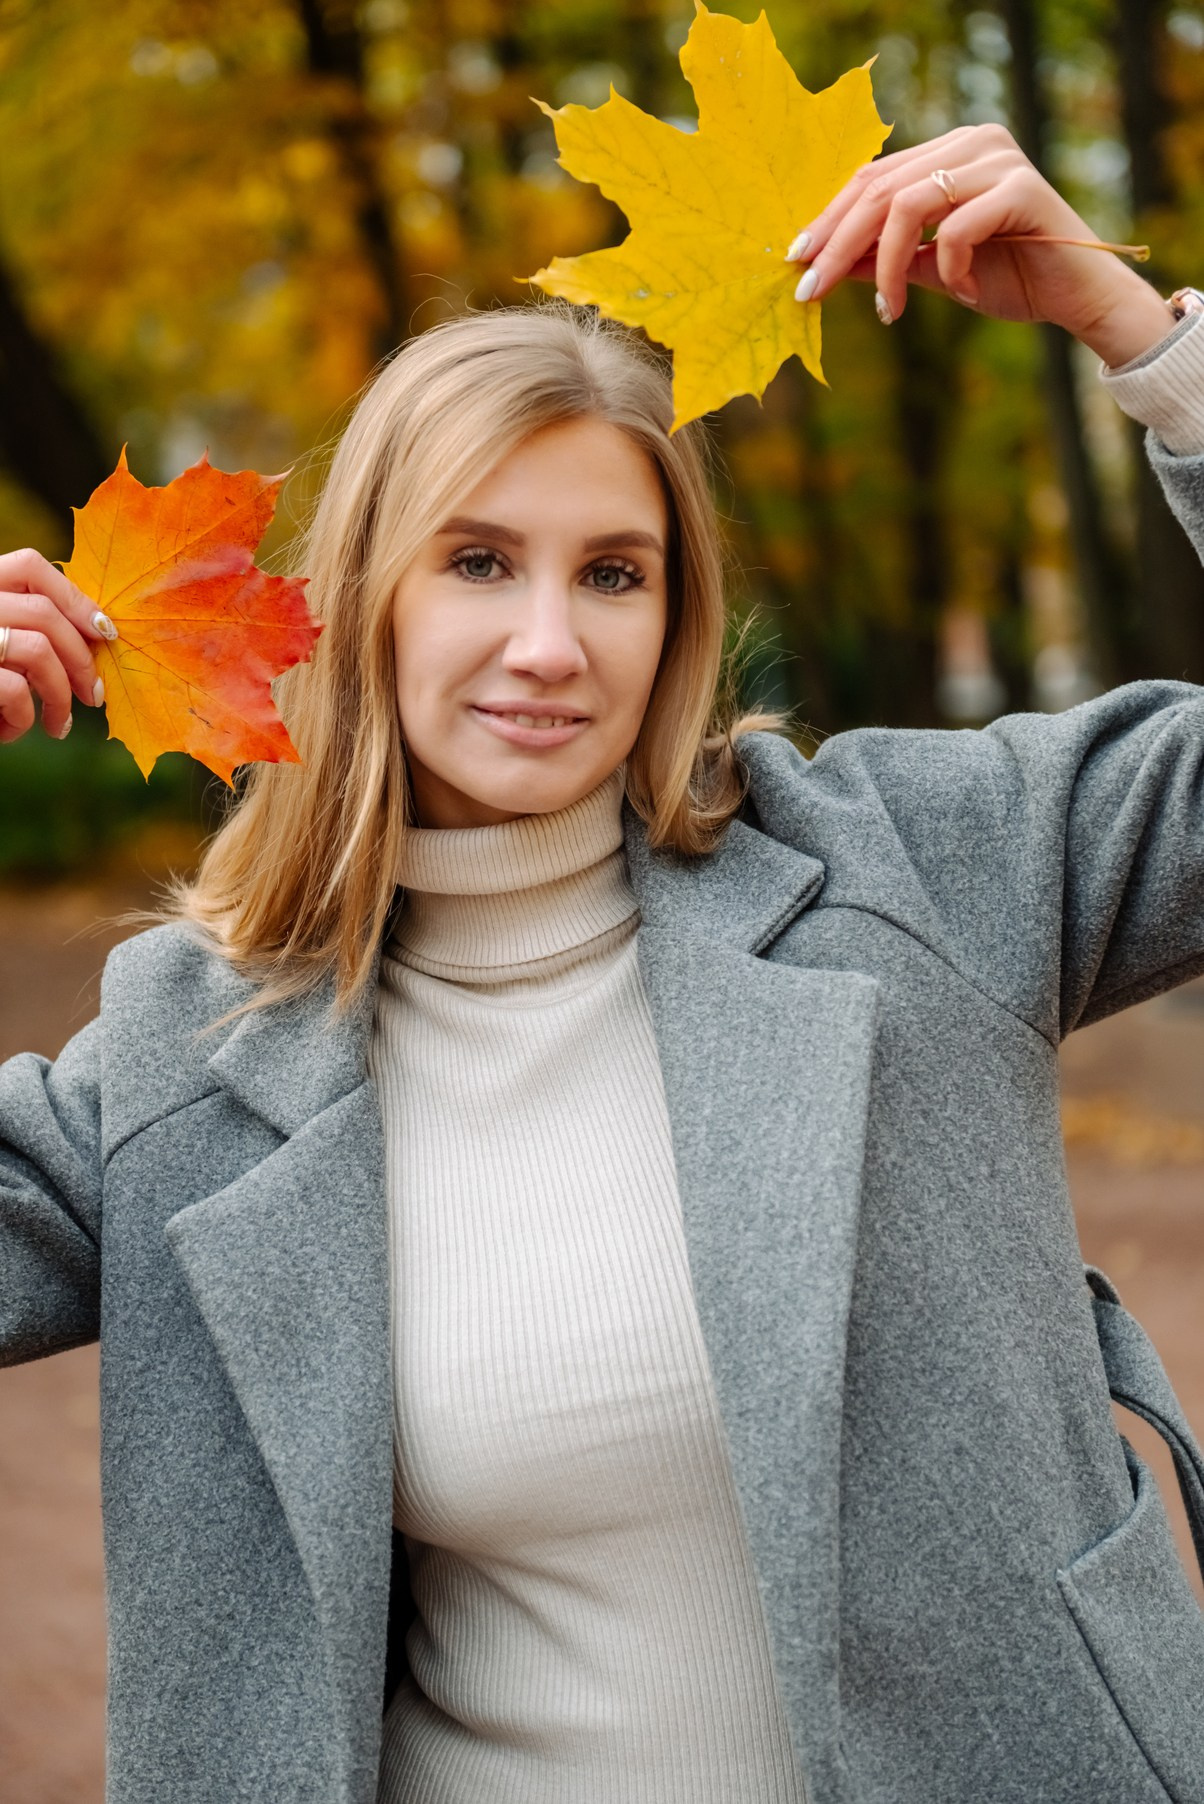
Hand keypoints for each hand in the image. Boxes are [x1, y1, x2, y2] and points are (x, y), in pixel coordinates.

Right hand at [0, 547, 115, 743]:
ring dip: (60, 695)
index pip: (30, 566)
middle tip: (94, 695)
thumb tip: (95, 634)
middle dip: (82, 659)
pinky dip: (22, 719)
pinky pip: (14, 692)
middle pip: (43, 612)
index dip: (75, 597)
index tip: (104, 632)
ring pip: (38, 651)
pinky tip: (10, 733)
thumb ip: (25, 626)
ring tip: (59, 725)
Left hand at [787, 123, 1175, 367]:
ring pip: (907, 205)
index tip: (796, 263)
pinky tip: (962, 293)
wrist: (1076, 298)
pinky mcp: (1020, 187)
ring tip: (889, 309)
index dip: (828, 221)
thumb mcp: (931, 271)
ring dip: (886, 267)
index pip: (870, 178)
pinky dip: (948, 269)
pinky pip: (954, 229)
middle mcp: (971, 142)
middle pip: (878, 188)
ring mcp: (997, 159)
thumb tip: (823, 264)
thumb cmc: (1007, 279)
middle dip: (837, 244)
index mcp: (947, 152)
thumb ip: (883, 259)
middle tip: (810, 288)